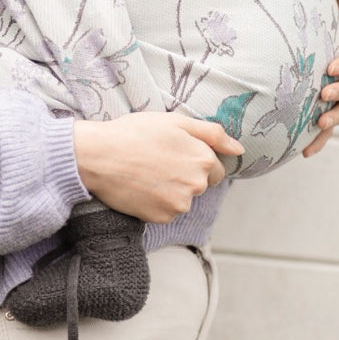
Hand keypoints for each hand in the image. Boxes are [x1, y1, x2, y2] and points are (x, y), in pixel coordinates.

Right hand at [73, 112, 242, 222]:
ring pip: (182, 199)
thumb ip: (213, 134)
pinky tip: (140, 187)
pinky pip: (166, 211)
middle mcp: (196, 186)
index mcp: (203, 160)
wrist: (99, 156)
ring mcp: (178, 205)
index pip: (214, 169)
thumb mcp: (176, 121)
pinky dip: (156, 202)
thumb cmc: (135, 132)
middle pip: (199, 185)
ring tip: (146, 173)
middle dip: (184, 175)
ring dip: (171, 190)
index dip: (194, 159)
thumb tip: (239, 150)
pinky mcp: (161, 218)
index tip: (174, 153)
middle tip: (157, 160)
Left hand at [303, 0, 338, 157]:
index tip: (331, 67)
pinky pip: (327, 130)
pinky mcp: (328, 113)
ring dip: (334, 118)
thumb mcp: (325, 16)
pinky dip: (319, 141)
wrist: (305, 51)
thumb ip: (336, 4)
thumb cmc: (317, 30)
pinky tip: (306, 152)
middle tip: (323, 93)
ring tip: (319, 123)